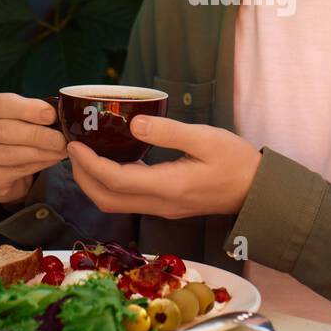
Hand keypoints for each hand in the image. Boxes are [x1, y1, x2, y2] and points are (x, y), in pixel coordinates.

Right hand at [0, 92, 67, 204]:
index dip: (27, 109)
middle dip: (38, 135)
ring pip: (10, 153)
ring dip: (41, 152)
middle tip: (61, 139)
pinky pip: (14, 170)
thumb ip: (34, 112)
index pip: (0, 104)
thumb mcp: (18, 115)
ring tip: (61, 150)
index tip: (51, 115)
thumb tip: (61, 115)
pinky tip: (51, 160)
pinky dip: (37, 165)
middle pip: (5, 130)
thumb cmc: (12, 130)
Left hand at [67, 115, 262, 219]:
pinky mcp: (167, 206)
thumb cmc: (237, 162)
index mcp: (168, 186)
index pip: (116, 180)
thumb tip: (133, 122)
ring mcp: (163, 208)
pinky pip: (129, 201)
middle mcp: (161, 203)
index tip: (75, 144)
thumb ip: (168, 131)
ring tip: (85, 156)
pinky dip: (110, 185)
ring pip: (115, 204)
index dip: (89, 165)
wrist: (258, 191)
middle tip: (73, 149)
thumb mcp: (206, 138)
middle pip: (107, 200)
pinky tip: (111, 163)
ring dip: (94, 184)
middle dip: (83, 177)